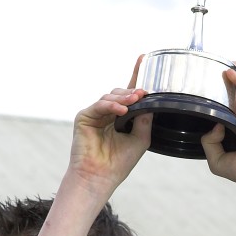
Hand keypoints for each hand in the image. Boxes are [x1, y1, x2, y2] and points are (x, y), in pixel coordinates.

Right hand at [67, 60, 151, 197]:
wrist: (101, 177)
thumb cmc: (119, 162)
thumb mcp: (140, 139)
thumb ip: (145, 119)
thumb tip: (151, 101)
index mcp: (120, 118)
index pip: (129, 95)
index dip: (135, 77)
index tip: (143, 59)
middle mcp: (108, 114)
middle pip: (120, 93)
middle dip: (132, 92)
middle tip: (143, 93)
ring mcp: (95, 114)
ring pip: (111, 97)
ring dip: (124, 98)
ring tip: (135, 100)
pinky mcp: (84, 117)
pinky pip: (100, 105)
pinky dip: (111, 105)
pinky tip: (122, 110)